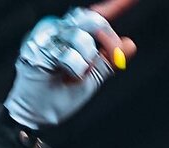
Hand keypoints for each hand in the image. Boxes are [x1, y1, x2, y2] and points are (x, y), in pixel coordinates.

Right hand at [3, 0, 139, 128]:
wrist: (37, 116)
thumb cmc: (58, 98)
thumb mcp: (91, 78)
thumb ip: (108, 61)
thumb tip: (130, 44)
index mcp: (73, 35)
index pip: (97, 17)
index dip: (116, 7)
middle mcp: (60, 30)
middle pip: (93, 20)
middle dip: (107, 38)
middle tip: (114, 55)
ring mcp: (48, 36)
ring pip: (82, 36)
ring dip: (85, 61)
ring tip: (73, 76)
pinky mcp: (38, 45)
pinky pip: (68, 51)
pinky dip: (72, 67)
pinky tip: (61, 75)